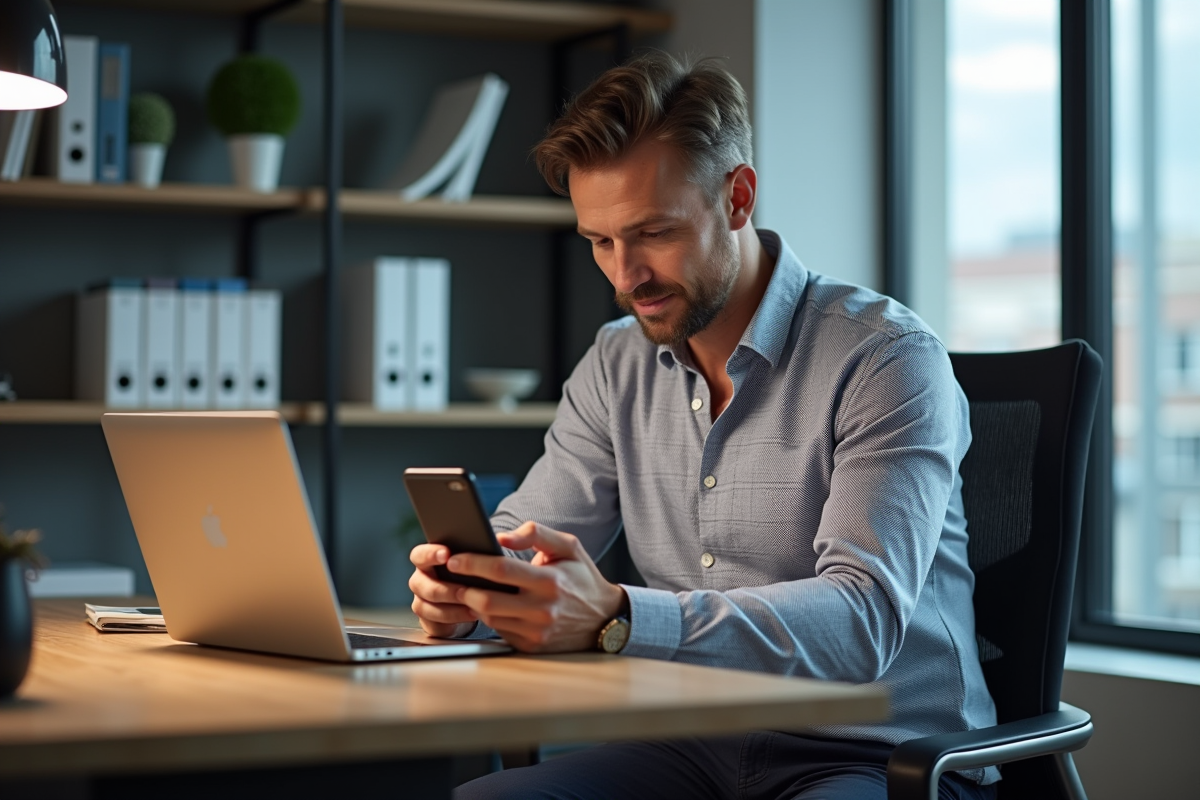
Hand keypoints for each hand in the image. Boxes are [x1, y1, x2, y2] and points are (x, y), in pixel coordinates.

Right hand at [408, 543, 478, 637]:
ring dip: (451, 606)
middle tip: (465, 589)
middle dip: (445, 588)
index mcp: (426, 560)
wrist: (469, 601)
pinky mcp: (427, 620)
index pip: (419, 554)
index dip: (430, 554)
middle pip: (420, 584)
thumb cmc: (471, 574)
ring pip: (426, 605)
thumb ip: (477, 551)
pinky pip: (434, 621)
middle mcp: (419, 580)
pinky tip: (471, 613)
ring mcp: (421, 600)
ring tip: (474, 605)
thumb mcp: (474, 561)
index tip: (446, 555)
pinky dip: (453, 618)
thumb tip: (498, 540)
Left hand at [445, 521, 626, 652]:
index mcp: (550, 581)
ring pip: (490, 617)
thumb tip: (502, 536)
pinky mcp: (532, 646)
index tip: (455, 558)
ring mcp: (537, 632)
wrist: (605, 618)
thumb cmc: (582, 578)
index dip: (473, 563)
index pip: (501, 570)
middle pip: (488, 599)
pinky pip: (500, 631)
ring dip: (472, 602)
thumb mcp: (568, 546)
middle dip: (464, 586)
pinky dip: (489, 617)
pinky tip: (486, 604)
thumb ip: (536, 533)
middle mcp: (542, 609)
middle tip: (453, 576)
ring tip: (467, 588)